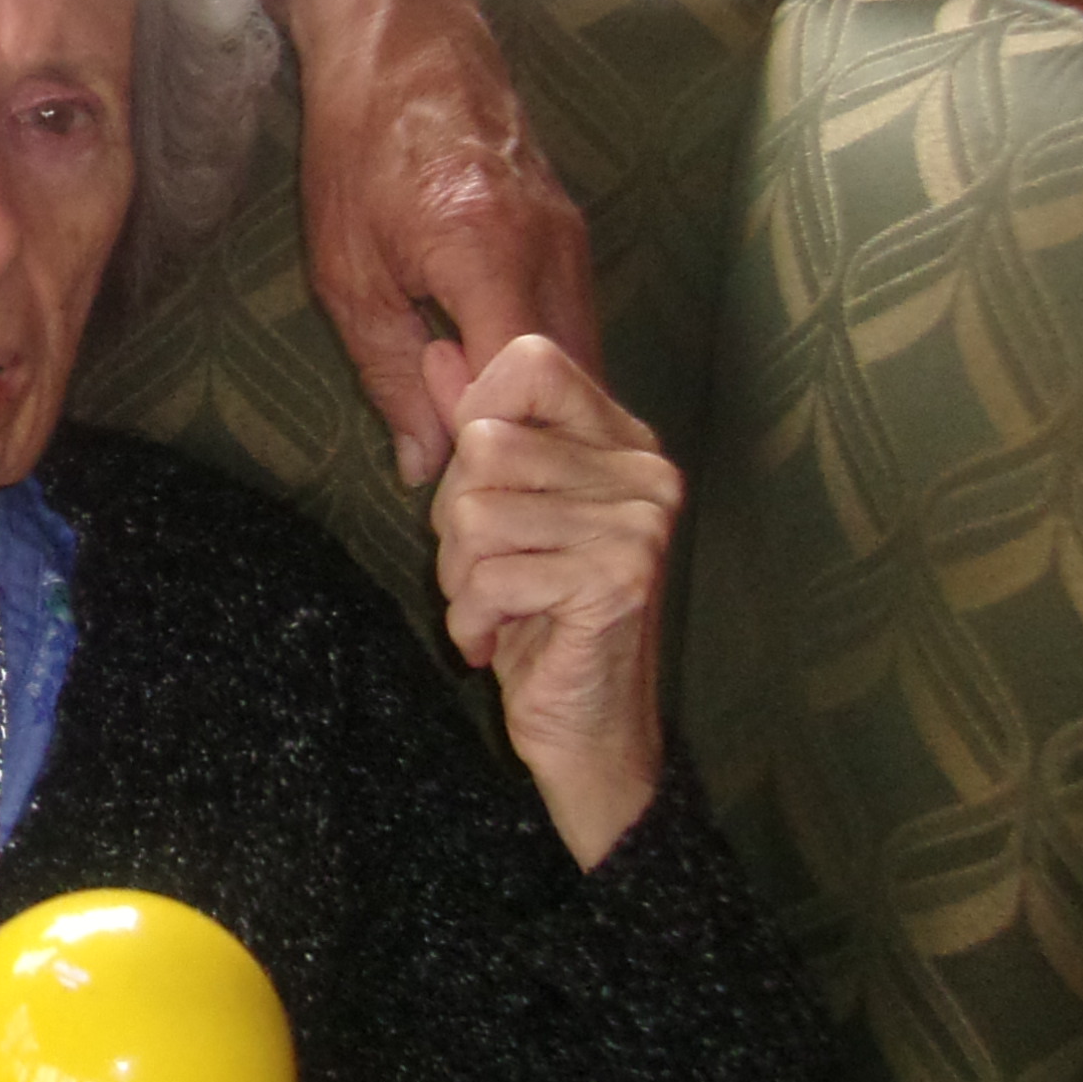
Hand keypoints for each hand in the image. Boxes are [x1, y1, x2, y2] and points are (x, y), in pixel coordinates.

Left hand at [228, 0, 597, 486]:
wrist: (401, 37)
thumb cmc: (356, 147)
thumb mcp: (347, 272)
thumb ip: (391, 374)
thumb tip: (425, 468)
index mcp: (489, 254)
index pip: (523, 389)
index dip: (497, 450)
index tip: (462, 490)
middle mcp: (553, 246)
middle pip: (573, 386)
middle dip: (537, 448)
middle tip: (490, 497)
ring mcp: (574, 234)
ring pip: (583, 357)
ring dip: (547, 412)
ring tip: (497, 455)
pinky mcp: (573, 228)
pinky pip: (575, 321)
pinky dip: (548, 370)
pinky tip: (510, 399)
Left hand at [430, 333, 676, 867]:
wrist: (590, 733)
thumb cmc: (538, 618)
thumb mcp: (498, 511)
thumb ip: (475, 425)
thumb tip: (438, 348)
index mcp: (621, 440)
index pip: (529, 360)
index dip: (474, 415)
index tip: (479, 488)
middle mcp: (644, 470)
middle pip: (482, 445)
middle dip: (454, 520)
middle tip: (485, 571)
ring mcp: (638, 524)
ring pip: (475, 513)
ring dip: (459, 576)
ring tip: (493, 607)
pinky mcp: (617, 579)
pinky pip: (489, 576)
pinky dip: (471, 620)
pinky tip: (498, 645)